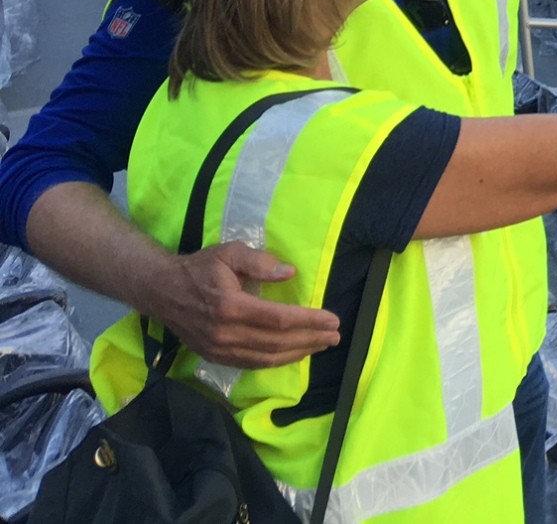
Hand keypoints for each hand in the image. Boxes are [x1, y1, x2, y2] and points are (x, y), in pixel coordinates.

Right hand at [153, 243, 341, 367]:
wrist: (160, 290)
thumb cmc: (199, 268)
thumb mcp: (229, 253)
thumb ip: (260, 262)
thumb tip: (289, 273)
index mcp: (230, 307)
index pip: (279, 319)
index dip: (309, 321)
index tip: (333, 320)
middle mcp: (225, 333)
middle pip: (276, 342)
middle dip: (310, 340)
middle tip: (335, 336)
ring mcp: (218, 349)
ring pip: (265, 358)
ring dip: (297, 353)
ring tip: (321, 346)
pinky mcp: (213, 356)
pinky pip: (250, 364)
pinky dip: (275, 361)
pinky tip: (293, 355)